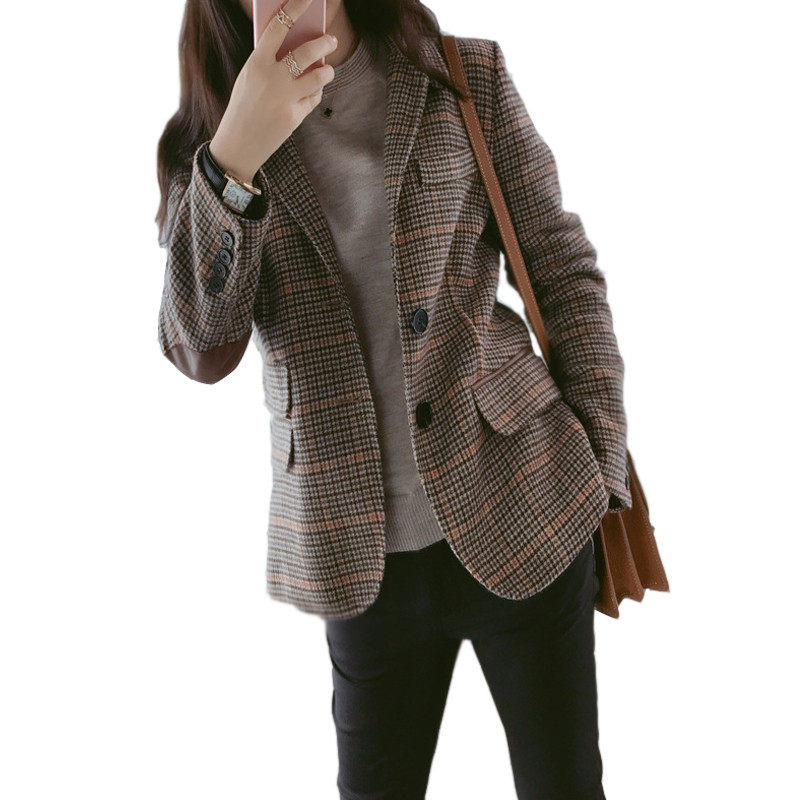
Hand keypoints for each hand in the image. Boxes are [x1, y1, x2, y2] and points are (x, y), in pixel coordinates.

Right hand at [209, 0, 336, 182]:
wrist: (238, 144)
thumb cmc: (244, 106)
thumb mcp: (250, 79)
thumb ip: (270, 62)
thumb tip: (298, 48)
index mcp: (256, 63)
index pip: (278, 27)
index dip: (294, 9)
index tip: (307, 0)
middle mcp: (272, 79)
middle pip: (306, 52)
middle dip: (324, 43)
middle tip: (331, 40)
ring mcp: (285, 99)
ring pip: (318, 77)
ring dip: (327, 71)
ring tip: (328, 69)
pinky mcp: (294, 117)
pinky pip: (313, 99)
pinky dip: (314, 94)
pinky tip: (311, 93)